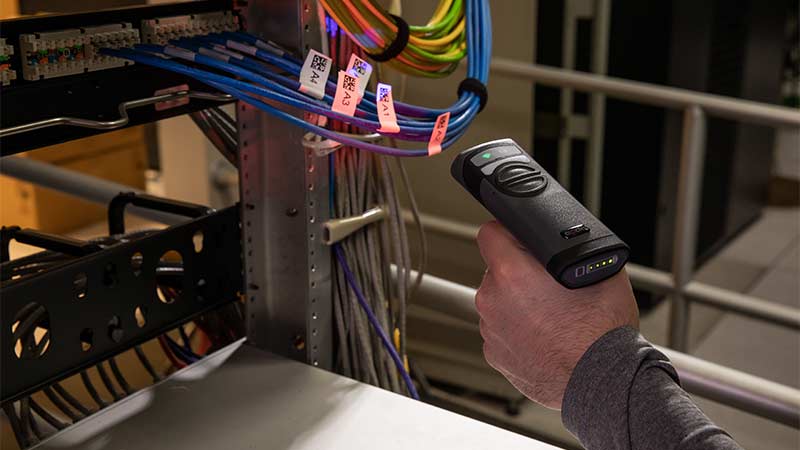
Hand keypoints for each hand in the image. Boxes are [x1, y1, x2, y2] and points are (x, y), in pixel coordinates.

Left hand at [475, 221, 638, 409]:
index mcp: (512, 274)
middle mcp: (492, 300)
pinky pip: (501, 330)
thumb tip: (574, 242)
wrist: (603, 383)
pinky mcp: (494, 354)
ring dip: (517, 303)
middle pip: (496, 270)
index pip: (490, 234)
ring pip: (498, 302)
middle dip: (518, 272)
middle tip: (547, 284)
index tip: (516, 238)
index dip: (506, 232)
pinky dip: (517, 330)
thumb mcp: (602, 271)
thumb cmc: (602, 334)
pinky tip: (543, 336)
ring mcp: (490, 329)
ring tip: (550, 316)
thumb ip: (576, 250)